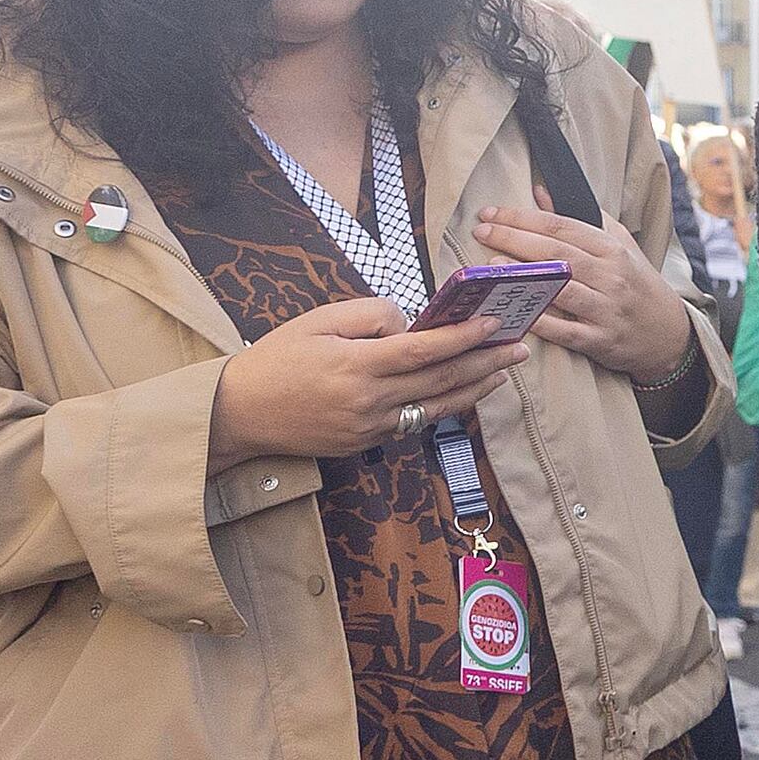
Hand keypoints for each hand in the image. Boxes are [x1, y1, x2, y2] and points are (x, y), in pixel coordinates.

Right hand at [210, 296, 536, 468]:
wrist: (238, 413)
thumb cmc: (278, 358)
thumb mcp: (318, 322)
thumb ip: (370, 316)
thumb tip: (412, 322)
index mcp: (355, 366)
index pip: (424, 350)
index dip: (464, 337)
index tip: (495, 322)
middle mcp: (368, 401)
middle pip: (441, 380)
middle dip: (486, 361)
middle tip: (520, 346)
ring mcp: (369, 428)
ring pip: (436, 408)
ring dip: (475, 388)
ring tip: (504, 370)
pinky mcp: (366, 443)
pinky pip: (414, 422)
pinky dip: (443, 406)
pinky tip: (463, 391)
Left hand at [474, 204, 702, 388]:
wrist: (669, 334)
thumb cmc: (637, 285)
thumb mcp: (619, 246)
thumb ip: (581, 218)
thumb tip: (539, 191)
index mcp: (613, 250)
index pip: (562, 227)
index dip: (524, 217)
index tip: (492, 212)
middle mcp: (611, 276)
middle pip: (557, 253)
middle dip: (515, 239)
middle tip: (482, 230)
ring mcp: (606, 309)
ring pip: (560, 289)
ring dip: (524, 277)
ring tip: (491, 265)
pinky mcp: (600, 340)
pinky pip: (565, 331)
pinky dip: (540, 322)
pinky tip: (513, 312)